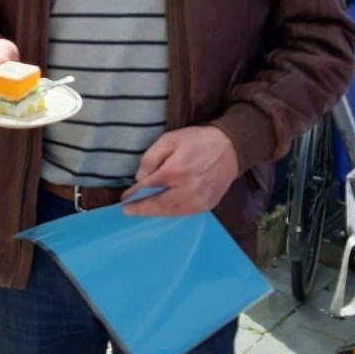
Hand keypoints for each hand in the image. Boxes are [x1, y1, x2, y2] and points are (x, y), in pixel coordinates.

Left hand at [121, 126, 239, 216]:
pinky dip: (170, 213)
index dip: (135, 194)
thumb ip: (151, 158)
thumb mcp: (169, 139)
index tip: (125, 198)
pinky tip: (161, 210)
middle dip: (141, 209)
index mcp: (176, 171)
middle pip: (159, 205)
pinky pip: (184, 213)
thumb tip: (140, 178)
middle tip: (127, 210)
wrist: (230, 148)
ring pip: (171, 212)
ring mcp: (199, 200)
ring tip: (141, 211)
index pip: (149, 187)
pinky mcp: (207, 205)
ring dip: (154, 213)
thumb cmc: (196, 141)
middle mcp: (188, 189)